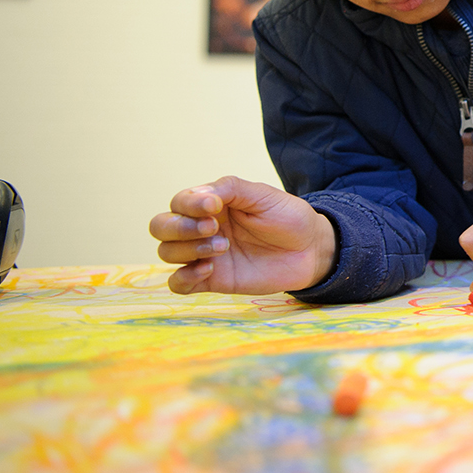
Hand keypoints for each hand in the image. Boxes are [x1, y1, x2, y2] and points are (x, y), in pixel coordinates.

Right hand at [150, 177, 336, 294]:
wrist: (311, 250)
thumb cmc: (287, 218)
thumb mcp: (263, 195)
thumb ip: (231, 189)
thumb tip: (199, 195)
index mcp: (211, 204)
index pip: (179, 202)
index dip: (188, 204)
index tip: (214, 206)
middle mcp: (201, 228)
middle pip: (161, 227)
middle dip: (179, 227)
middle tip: (213, 229)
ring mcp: (204, 254)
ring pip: (166, 253)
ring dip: (188, 249)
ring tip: (223, 247)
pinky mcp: (212, 280)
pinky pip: (177, 284)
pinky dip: (183, 278)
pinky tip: (208, 270)